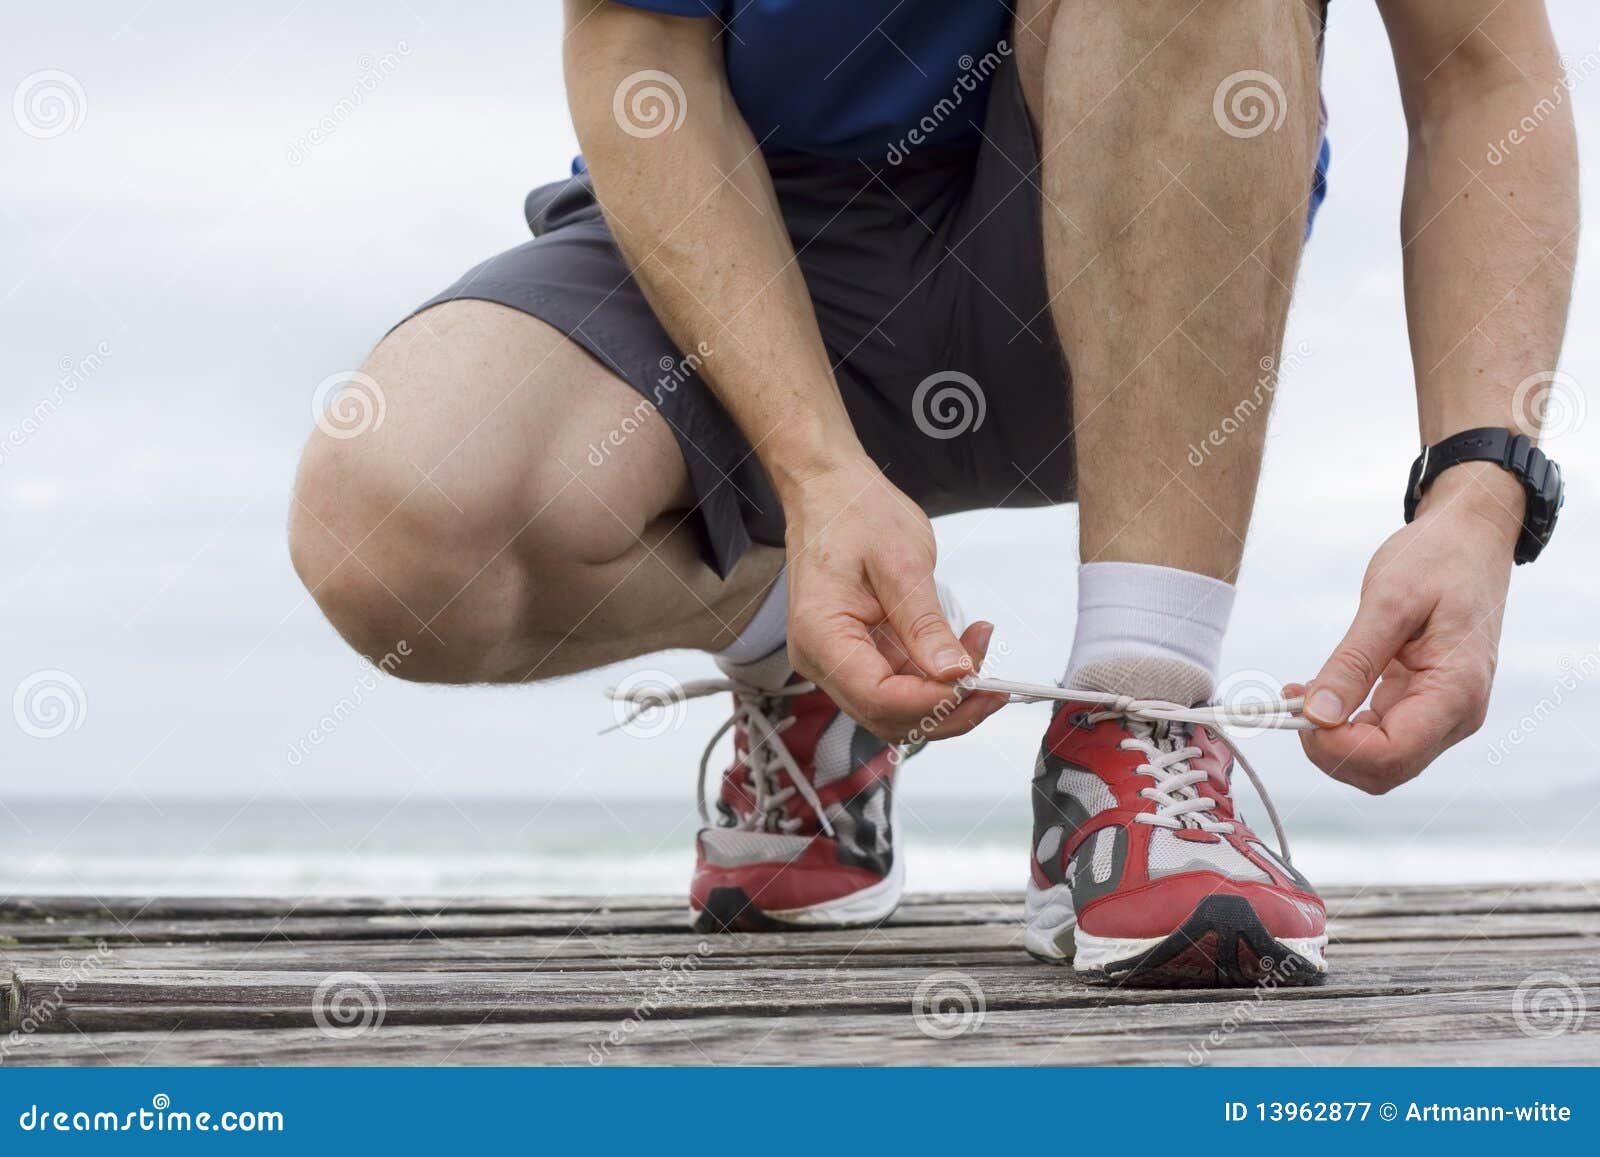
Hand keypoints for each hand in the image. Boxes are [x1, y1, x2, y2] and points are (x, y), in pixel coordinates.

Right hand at [780, 454, 1007, 741]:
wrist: (829, 491)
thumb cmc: (854, 513)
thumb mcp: (901, 562)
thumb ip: (926, 624)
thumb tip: (954, 674)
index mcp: (821, 634)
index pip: (878, 697)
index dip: (932, 701)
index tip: (976, 681)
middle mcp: (822, 658)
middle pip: (887, 716)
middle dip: (946, 708)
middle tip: (995, 682)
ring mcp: (837, 660)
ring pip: (896, 709)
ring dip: (946, 697)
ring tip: (983, 654)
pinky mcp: (857, 655)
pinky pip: (898, 685)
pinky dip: (935, 679)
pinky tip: (964, 650)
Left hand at [1295, 463, 1521, 792]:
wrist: (1472, 538)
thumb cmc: (1439, 558)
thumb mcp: (1389, 602)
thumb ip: (1353, 662)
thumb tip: (1317, 715)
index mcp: (1456, 691)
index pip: (1391, 756)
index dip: (1336, 748)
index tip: (1298, 711)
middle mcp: (1456, 715)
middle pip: (1383, 770)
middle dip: (1329, 748)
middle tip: (1291, 702)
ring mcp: (1442, 713)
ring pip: (1379, 760)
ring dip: (1331, 739)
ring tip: (1297, 694)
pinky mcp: (1425, 702)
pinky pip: (1380, 734)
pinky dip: (1343, 724)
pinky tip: (1315, 694)